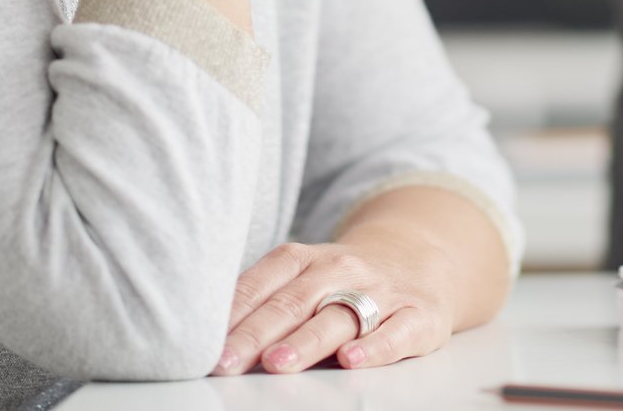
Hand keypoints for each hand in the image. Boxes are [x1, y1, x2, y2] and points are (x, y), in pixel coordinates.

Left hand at [212, 226, 458, 375]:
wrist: (420, 258)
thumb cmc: (343, 280)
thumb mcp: (303, 277)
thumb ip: (265, 301)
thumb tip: (210, 336)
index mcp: (304, 259)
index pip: (263, 284)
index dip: (232, 315)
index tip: (203, 345)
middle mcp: (340, 269)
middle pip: (293, 302)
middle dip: (256, 334)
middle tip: (226, 362)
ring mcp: (381, 291)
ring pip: (339, 316)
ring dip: (305, 341)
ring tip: (276, 363)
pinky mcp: (418, 315)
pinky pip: (396, 332)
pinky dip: (374, 347)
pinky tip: (350, 360)